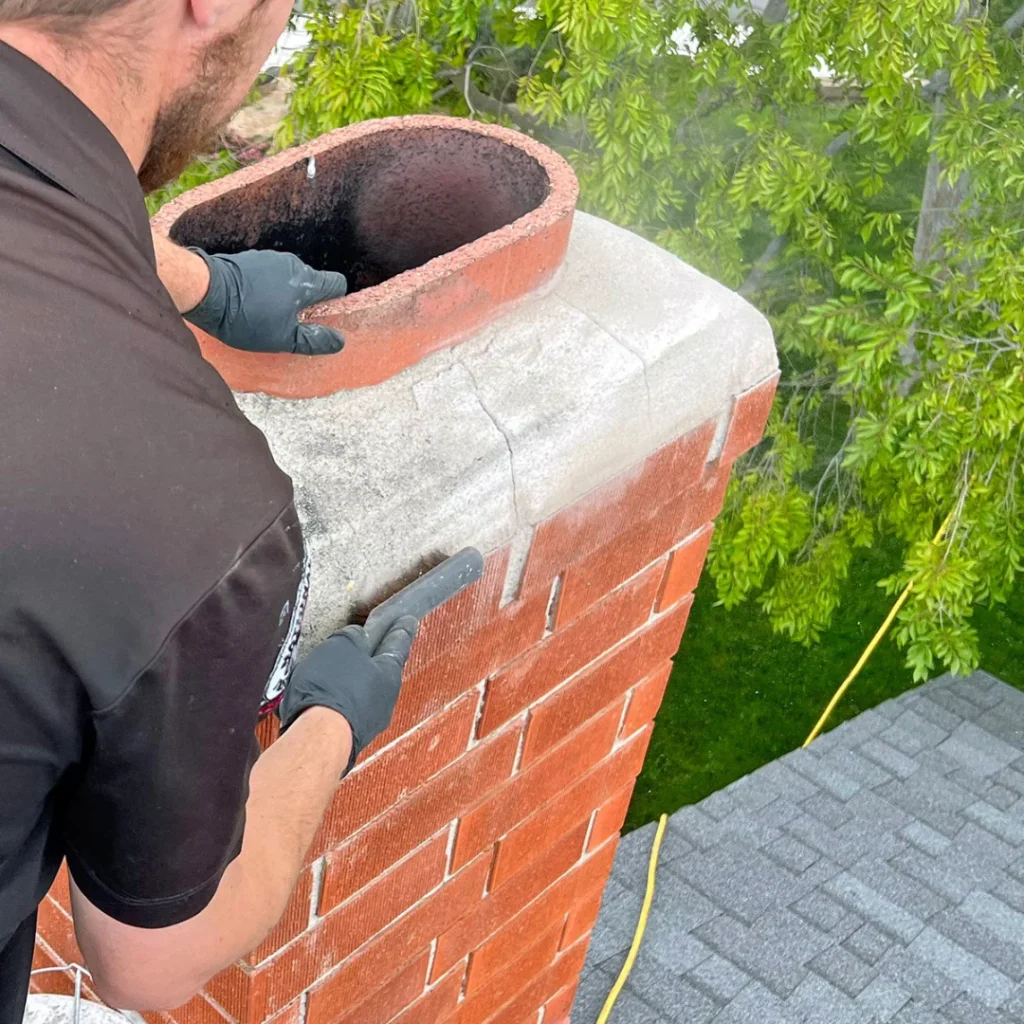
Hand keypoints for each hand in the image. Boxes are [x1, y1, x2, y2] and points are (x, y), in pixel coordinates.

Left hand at [184, 249, 346, 355]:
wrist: (204, 290)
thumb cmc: (246, 316)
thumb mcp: (283, 338)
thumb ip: (313, 340)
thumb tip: (339, 342)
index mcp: (306, 282)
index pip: (337, 283)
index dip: (335, 300)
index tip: (322, 317)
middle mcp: (291, 264)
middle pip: (311, 281)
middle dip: (306, 301)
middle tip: (290, 322)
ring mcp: (269, 258)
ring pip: (288, 277)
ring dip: (284, 293)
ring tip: (266, 313)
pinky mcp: (249, 259)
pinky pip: (267, 273)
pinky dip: (265, 287)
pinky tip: (250, 302)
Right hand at [278, 616, 418, 772]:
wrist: (319, 737)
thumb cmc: (333, 688)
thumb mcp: (342, 645)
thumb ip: (353, 637)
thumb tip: (357, 637)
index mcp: (390, 672)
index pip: (399, 643)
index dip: (401, 630)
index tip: (408, 622)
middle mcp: (385, 698)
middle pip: (379, 672)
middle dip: (370, 661)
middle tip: (360, 650)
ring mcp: (369, 721)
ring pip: (360, 693)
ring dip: (347, 685)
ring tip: (325, 677)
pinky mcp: (349, 737)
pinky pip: (343, 712)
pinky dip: (333, 703)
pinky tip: (317, 700)